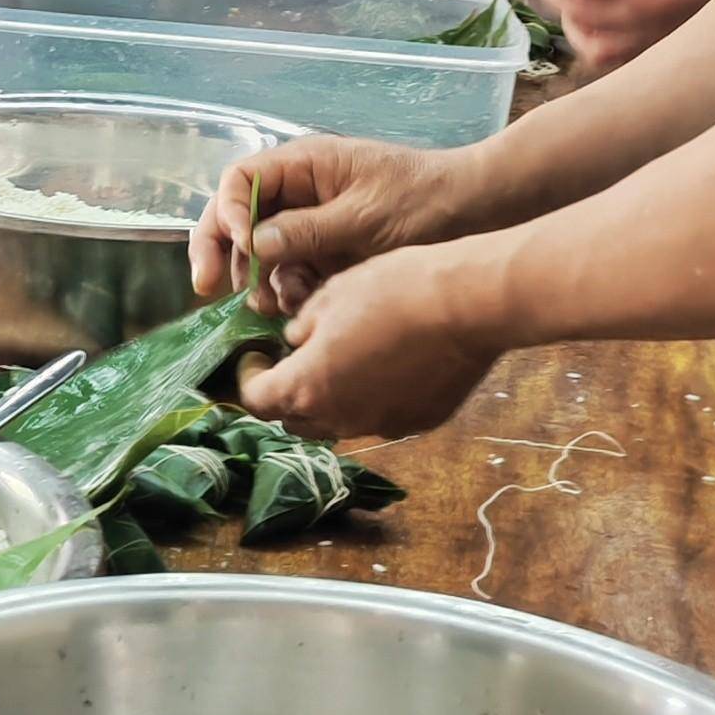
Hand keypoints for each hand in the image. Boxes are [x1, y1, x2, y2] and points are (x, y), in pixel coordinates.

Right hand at [191, 132, 507, 313]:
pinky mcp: (325, 254)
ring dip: (260, 280)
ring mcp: (310, 224)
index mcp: (304, 165)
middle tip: (208, 289)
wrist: (477, 216)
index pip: (240, 180)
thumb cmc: (425, 203)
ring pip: (260, 253)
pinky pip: (290, 274)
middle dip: (222, 251)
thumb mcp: (364, 218)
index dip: (227, 211)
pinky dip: (289, 293)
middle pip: (237, 216)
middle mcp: (299, 192)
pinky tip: (302, 308)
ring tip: (273, 306)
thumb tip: (254, 245)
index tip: (240, 245)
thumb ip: (307, 231)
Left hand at [237, 241, 506, 438]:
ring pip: (337, 423)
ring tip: (338, 362)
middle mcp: (340, 418)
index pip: (257, 400)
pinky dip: (369, 400)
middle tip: (290, 361)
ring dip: (327, 400)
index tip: (255, 356)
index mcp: (308, 386)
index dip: (248, 378)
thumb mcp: (331, 294)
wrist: (466, 305)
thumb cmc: (393, 290)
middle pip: (294, 420)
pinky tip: (384, 367)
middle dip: (284, 394)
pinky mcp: (416, 422)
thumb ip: (302, 325)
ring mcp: (381, 425)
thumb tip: (296, 339)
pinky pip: (378, 418)